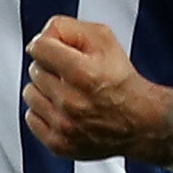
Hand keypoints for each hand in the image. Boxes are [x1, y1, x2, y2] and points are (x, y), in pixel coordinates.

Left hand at [23, 15, 172, 163]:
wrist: (141, 120)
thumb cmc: (122, 80)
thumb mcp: (105, 40)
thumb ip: (70, 28)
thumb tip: (43, 34)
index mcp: (83, 73)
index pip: (38, 48)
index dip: (47, 44)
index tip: (55, 49)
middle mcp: (71, 102)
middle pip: (35, 70)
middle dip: (51, 67)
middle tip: (72, 72)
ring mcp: (63, 125)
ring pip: (30, 93)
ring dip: (45, 89)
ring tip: (68, 91)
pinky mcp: (58, 143)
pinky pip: (31, 118)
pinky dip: (44, 111)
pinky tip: (64, 109)